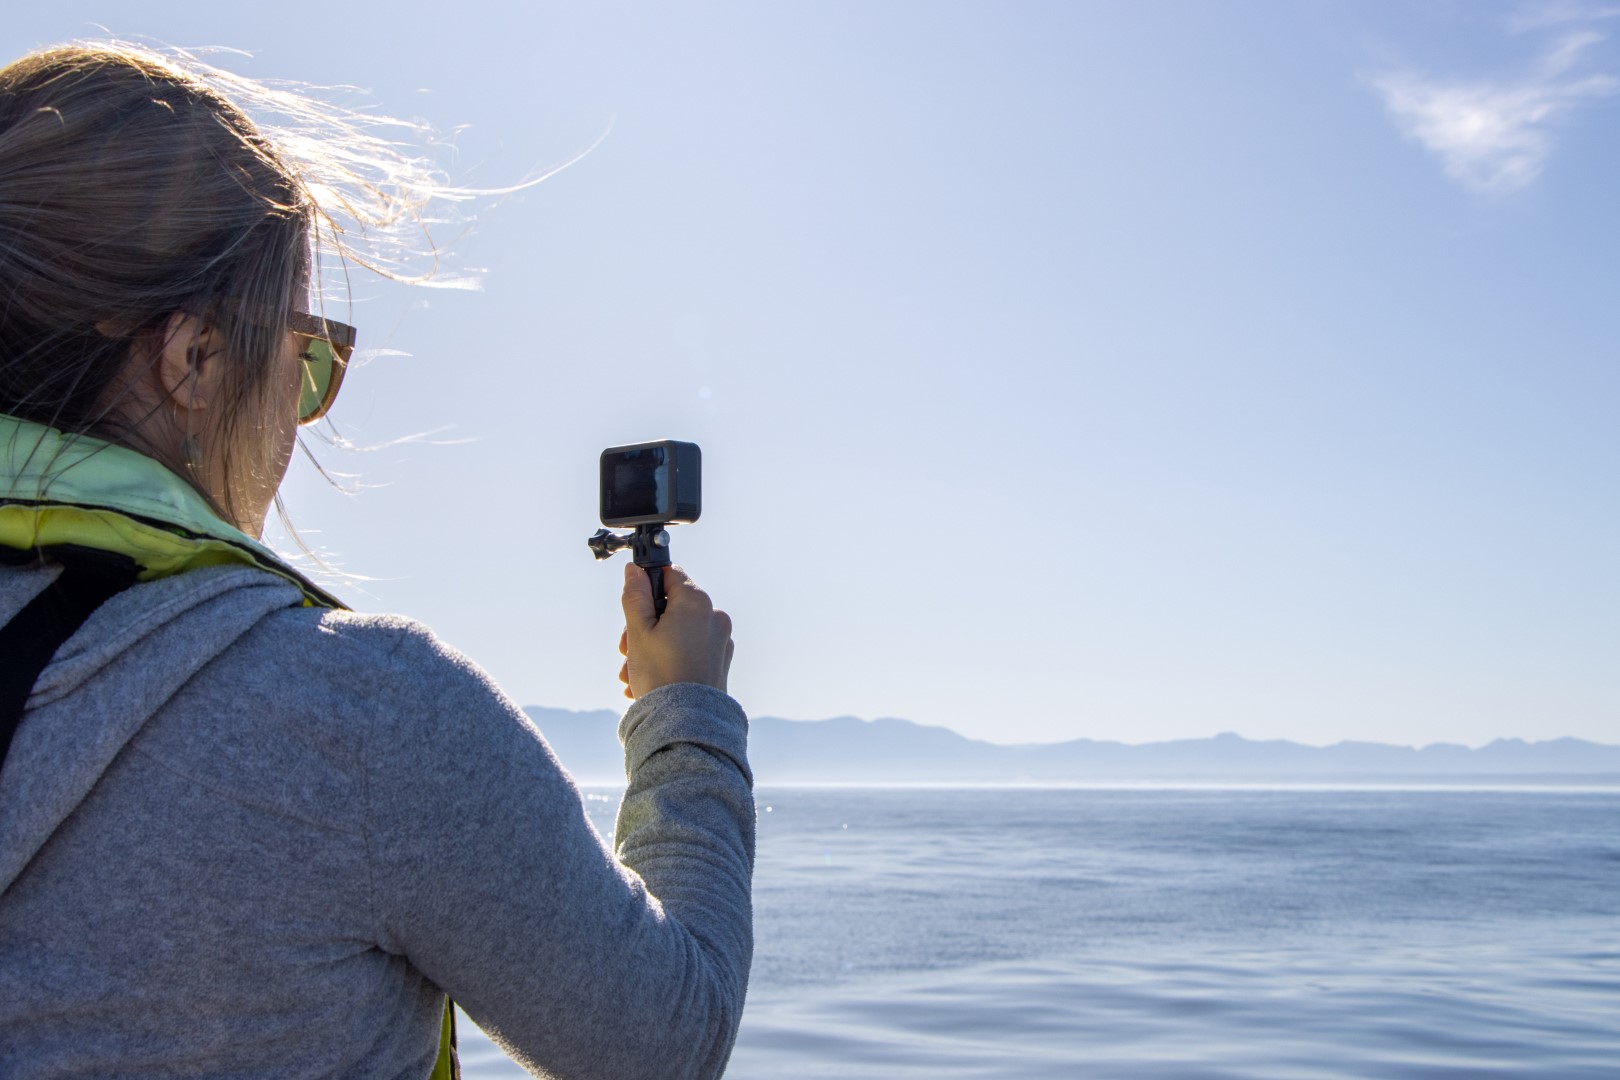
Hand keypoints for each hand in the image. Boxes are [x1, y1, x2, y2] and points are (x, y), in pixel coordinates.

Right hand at [618, 563, 733, 699]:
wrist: (685, 724)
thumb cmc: (660, 675)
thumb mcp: (638, 631)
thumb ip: (635, 596)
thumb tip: (634, 570)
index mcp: (696, 602)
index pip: (669, 574)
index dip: (646, 587)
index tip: (632, 607)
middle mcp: (714, 617)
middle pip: (671, 607)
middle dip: (643, 626)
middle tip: (625, 650)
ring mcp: (720, 640)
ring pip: (677, 632)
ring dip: (651, 647)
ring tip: (632, 674)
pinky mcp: (720, 662)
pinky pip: (689, 651)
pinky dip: (669, 660)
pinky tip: (649, 681)